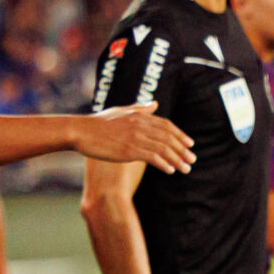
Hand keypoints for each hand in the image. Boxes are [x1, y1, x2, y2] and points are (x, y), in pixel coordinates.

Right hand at [75, 103, 194, 172]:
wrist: (80, 132)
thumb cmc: (98, 123)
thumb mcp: (121, 111)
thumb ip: (140, 108)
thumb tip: (155, 103)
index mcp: (139, 116)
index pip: (166, 125)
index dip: (180, 135)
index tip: (190, 144)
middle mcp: (140, 125)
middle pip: (168, 138)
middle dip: (182, 150)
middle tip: (192, 160)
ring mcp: (135, 137)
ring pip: (163, 149)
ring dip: (177, 159)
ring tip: (186, 168)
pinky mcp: (128, 150)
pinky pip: (152, 157)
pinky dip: (163, 163)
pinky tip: (170, 170)